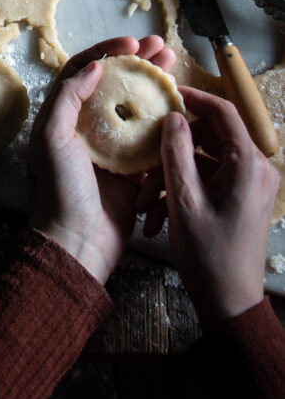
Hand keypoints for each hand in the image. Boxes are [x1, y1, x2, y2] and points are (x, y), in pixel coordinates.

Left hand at [28, 35, 174, 284]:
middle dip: (138, 62)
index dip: (107, 51)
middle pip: (115, 83)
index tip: (131, 42)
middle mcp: (87, 127)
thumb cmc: (58, 191)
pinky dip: (165, 118)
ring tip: (174, 64)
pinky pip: (153, 136)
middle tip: (161, 46)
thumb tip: (93, 65)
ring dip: (154, 84)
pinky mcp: (135, 168)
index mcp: (63, 116)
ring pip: (136, 105)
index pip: (84, 70)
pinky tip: (180, 102)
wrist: (76, 245)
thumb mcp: (52, 138)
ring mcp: (113, 146)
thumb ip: (68, 97)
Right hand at [136, 86, 279, 328]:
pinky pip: (205, 181)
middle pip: (208, 137)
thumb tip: (172, 117)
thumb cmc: (209, 256)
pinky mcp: (237, 199)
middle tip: (144, 167)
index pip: (223, 113)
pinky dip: (180, 193)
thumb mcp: (184, 200)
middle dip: (171, 152)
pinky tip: (157, 218)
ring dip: (170, 178)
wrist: (228, 304)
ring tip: (145, 205)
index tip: (166, 94)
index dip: (194, 98)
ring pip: (201, 161)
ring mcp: (247, 185)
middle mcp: (254, 170)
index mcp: (249, 165)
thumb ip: (176, 152)